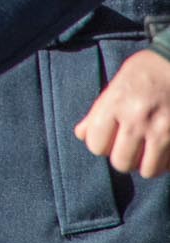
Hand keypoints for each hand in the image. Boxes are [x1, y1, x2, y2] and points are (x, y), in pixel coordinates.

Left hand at [76, 46, 169, 175]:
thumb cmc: (144, 72)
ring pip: (147, 170)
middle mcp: (137, 119)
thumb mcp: (116, 85)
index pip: (96, 145)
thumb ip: (98, 111)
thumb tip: (81, 135)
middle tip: (127, 147)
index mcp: (115, 103)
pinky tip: (162, 150)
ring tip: (146, 152)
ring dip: (145, 164)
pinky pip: (168, 166)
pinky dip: (164, 163)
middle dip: (122, 158)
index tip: (106, 139)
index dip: (99, 145)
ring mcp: (162, 130)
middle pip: (121, 162)